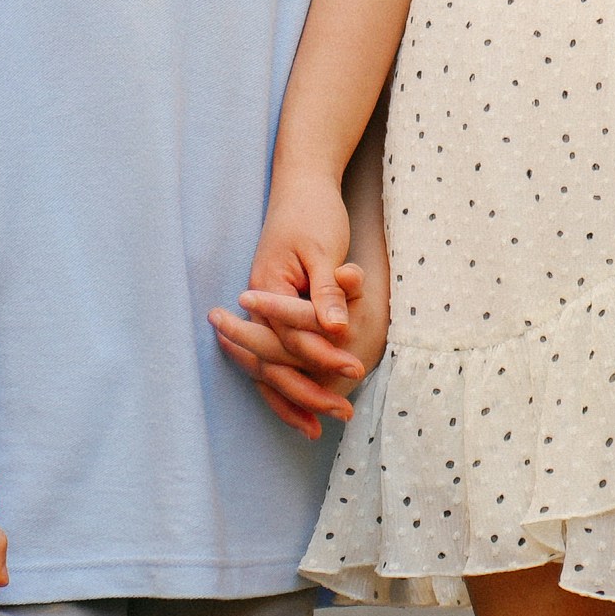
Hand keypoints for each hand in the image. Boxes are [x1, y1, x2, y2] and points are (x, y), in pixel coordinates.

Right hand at [217, 171, 367, 436]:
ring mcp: (262, 313)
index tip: (355, 369)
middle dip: (307, 391)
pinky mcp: (274, 317)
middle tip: (343, 413)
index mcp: (267, 289)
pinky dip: (288, 386)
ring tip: (322, 427)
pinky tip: (306, 412)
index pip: (293, 336)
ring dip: (295, 398)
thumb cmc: (313, 215)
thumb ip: (327, 291)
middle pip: (276, 361)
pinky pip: (275, 360)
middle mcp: (258, 306)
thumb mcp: (323, 250)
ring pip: (270, 369)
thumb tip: (336, 330)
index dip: (322, 356)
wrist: (301, 188)